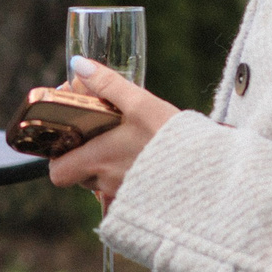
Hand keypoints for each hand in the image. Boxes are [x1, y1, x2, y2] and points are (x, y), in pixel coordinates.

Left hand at [45, 58, 178, 208]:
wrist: (212, 174)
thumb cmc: (174, 139)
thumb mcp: (141, 104)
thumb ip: (108, 84)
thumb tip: (79, 64)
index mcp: (98, 160)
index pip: (58, 172)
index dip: (59, 159)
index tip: (71, 140)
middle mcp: (107, 184)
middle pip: (80, 178)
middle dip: (85, 160)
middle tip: (102, 138)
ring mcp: (125, 197)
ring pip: (103, 186)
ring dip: (107, 170)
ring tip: (127, 148)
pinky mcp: (143, 206)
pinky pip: (125, 199)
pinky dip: (128, 185)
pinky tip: (144, 168)